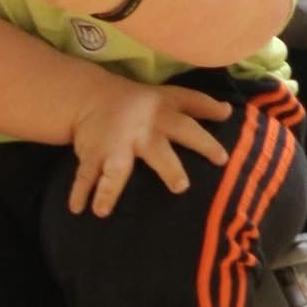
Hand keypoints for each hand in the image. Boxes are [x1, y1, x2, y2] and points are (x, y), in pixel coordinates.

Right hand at [69, 78, 230, 217]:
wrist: (91, 96)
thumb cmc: (140, 102)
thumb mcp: (169, 97)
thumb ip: (199, 105)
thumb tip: (229, 111)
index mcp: (161, 115)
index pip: (188, 125)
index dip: (205, 141)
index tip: (222, 160)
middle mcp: (141, 130)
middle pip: (157, 149)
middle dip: (168, 168)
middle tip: (181, 187)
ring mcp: (115, 144)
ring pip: (115, 168)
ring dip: (109, 189)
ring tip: (102, 210)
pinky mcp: (93, 153)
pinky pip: (86, 175)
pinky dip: (80, 192)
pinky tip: (77, 209)